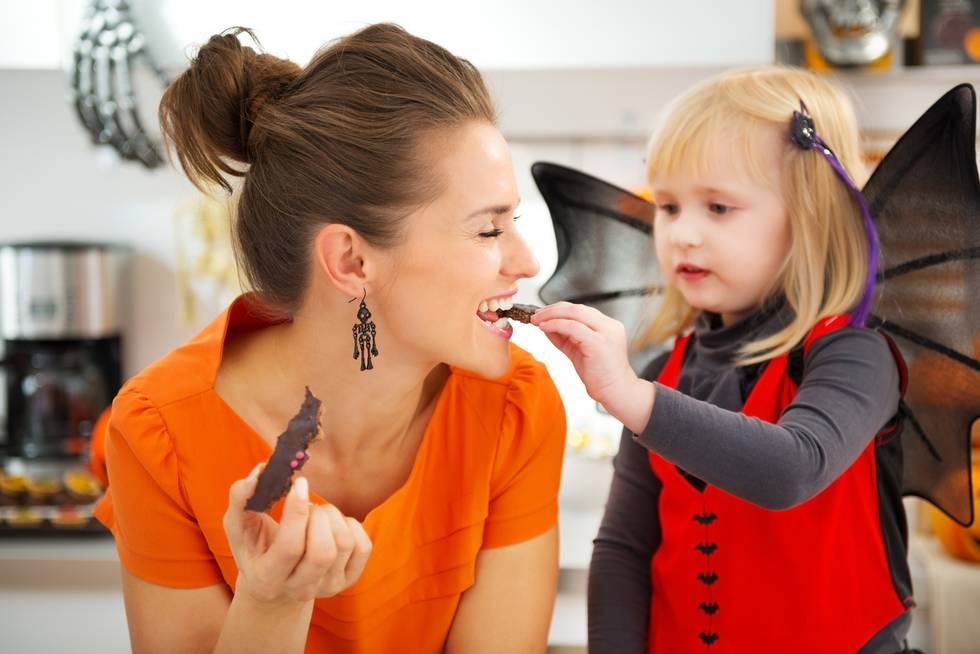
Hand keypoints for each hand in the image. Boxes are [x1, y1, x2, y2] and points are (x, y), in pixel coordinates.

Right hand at [223, 465, 372, 605]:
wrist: (277, 577)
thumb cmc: (256, 545)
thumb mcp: (239, 525)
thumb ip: (241, 498)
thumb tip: (260, 471)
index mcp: (267, 579)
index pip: (290, 547)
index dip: (296, 512)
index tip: (299, 483)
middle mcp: (299, 590)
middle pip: (322, 552)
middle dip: (318, 516)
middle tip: (308, 505)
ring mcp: (327, 587)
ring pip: (344, 544)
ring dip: (332, 516)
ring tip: (316, 514)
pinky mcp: (350, 579)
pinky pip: (362, 546)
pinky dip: (350, 525)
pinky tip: (332, 525)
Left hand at [532, 301, 654, 433]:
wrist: (616, 392)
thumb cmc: (600, 375)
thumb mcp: (578, 351)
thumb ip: (564, 337)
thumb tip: (545, 325)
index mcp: (607, 325)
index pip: (580, 309)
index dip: (558, 309)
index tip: (542, 314)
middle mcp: (609, 325)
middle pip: (576, 307)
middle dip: (552, 309)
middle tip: (535, 315)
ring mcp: (606, 332)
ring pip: (575, 313)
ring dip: (551, 315)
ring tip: (537, 320)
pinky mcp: (599, 343)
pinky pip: (573, 327)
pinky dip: (556, 325)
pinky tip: (544, 328)